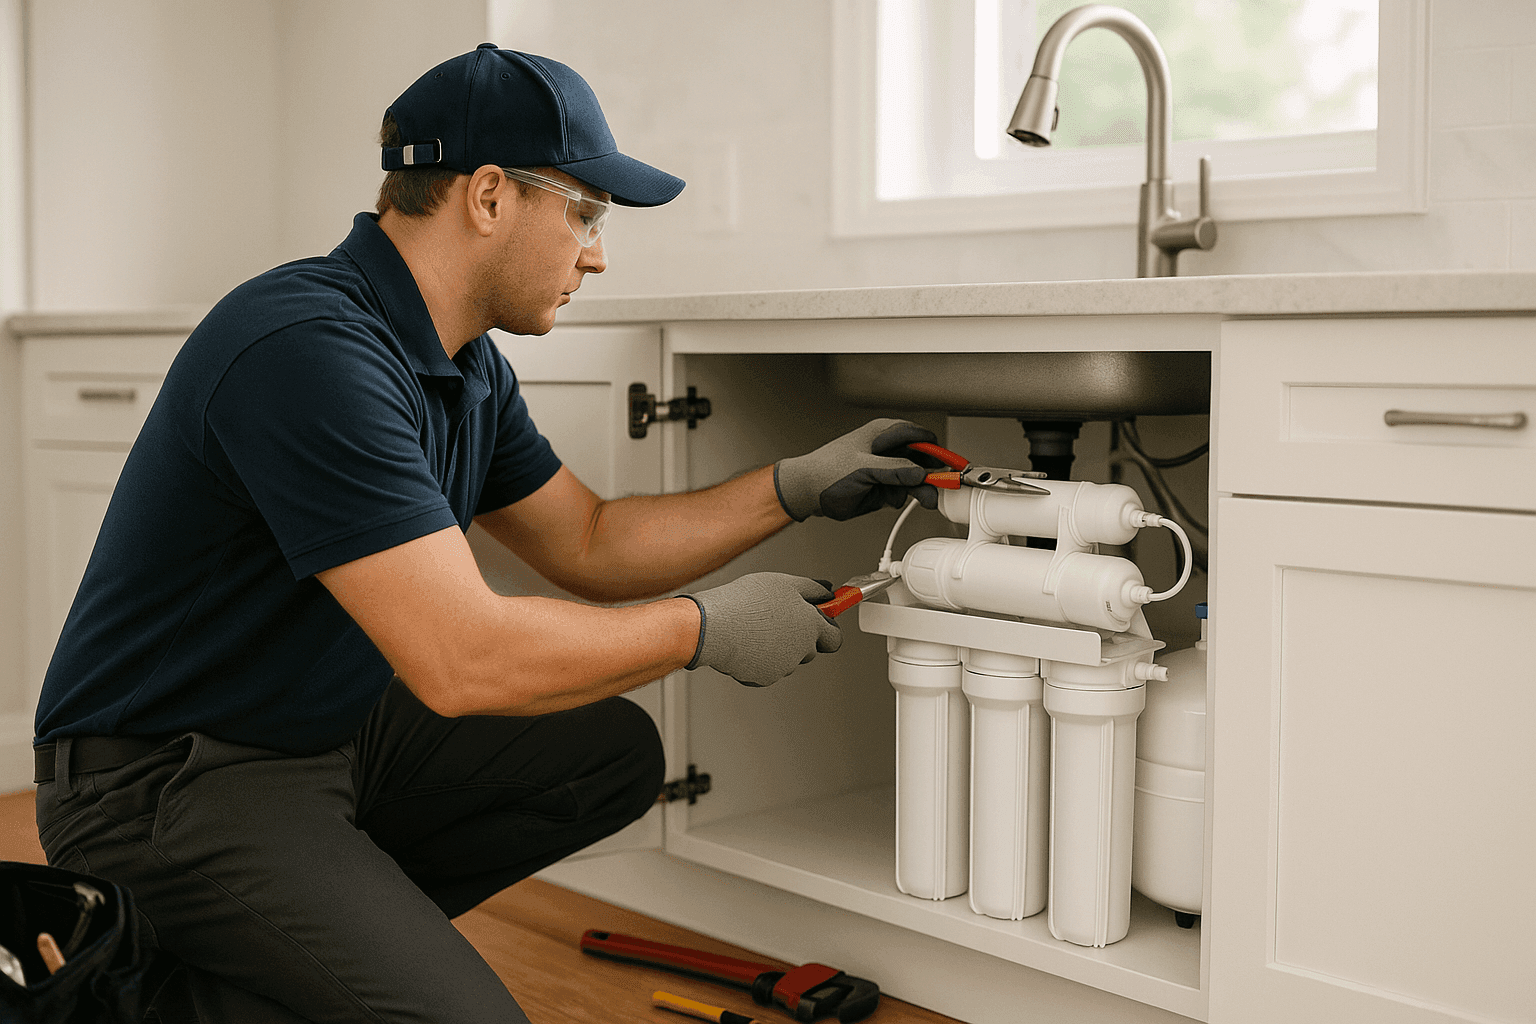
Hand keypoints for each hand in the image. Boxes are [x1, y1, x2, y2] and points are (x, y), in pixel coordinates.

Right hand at [681, 574, 841, 686]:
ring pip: (787, 658)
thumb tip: (828, 590)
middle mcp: (801, 651)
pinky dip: (759, 658)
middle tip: (778, 618)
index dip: (827, 628)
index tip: (819, 620)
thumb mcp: (784, 583)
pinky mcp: (763, 678)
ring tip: (755, 627)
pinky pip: (767, 668)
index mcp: (811, 626)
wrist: (711, 628)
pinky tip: (745, 641)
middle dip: (799, 636)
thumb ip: (812, 588)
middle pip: (810, 648)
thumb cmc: (745, 603)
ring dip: (778, 646)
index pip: (834, 638)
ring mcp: (783, 667)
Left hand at [774, 418, 939, 520]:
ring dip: (917, 490)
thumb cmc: (826, 471)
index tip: (952, 467)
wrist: (807, 492)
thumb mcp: (864, 470)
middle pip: (921, 460)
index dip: (938, 452)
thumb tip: (920, 472)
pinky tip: (891, 501)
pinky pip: (901, 491)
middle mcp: (887, 448)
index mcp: (884, 433)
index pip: (921, 438)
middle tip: (938, 490)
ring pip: (913, 478)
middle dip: (930, 476)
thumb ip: (895, 471)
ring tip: (923, 501)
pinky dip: (900, 498)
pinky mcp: (881, 486)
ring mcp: (884, 468)